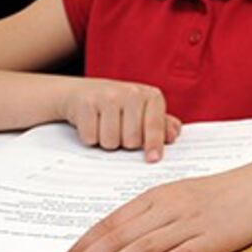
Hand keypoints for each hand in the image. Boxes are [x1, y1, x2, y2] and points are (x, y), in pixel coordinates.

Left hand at [47, 167, 251, 251]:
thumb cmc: (219, 194)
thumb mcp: (177, 196)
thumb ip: (147, 216)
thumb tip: (113, 241)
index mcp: (156, 197)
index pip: (109, 223)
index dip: (81, 247)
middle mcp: (167, 209)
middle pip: (118, 238)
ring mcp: (188, 224)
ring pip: (139, 249)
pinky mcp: (209, 240)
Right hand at [58, 79, 183, 161]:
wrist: (78, 92)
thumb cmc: (117, 106)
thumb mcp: (142, 111)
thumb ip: (160, 124)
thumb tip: (173, 135)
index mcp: (150, 96)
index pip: (155, 125)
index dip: (154, 144)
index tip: (153, 159)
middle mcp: (132, 93)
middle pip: (132, 140)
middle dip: (125, 144)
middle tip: (120, 132)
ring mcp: (108, 96)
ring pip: (111, 141)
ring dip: (106, 142)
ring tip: (104, 128)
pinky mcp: (86, 103)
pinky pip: (91, 138)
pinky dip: (90, 138)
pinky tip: (91, 125)